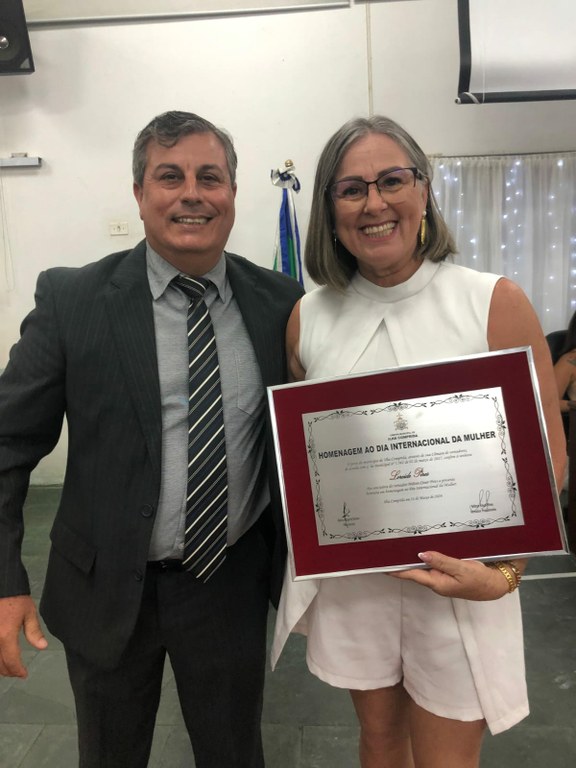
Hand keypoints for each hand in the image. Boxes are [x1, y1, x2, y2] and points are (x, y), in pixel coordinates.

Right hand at [0, 595, 47, 677]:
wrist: (0, 585)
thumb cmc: (14, 597)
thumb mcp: (28, 612)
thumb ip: (34, 631)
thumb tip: (42, 646)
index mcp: (5, 635)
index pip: (11, 661)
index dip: (17, 671)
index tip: (23, 674)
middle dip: (8, 671)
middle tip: (17, 672)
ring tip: (8, 667)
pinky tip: (0, 656)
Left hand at [389, 551, 512, 600]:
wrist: (496, 585)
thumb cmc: (479, 579)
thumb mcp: (461, 568)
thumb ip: (441, 561)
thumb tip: (421, 554)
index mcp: (437, 582)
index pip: (412, 574)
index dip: (397, 570)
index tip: (381, 565)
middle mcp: (437, 581)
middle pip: (415, 571)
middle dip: (402, 562)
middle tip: (387, 550)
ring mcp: (442, 578)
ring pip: (424, 567)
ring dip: (413, 559)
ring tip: (399, 547)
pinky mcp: (448, 574)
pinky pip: (433, 564)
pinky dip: (426, 557)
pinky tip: (421, 549)